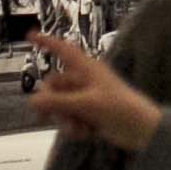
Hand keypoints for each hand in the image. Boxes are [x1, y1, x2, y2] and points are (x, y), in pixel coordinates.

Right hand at [28, 32, 160, 152]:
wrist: (140, 131)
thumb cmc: (119, 109)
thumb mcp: (86, 104)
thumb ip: (57, 102)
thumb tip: (32, 101)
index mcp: (87, 69)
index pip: (63, 50)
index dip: (47, 42)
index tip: (30, 36)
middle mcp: (83, 81)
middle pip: (52, 86)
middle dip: (52, 104)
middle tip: (52, 116)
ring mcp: (84, 98)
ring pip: (58, 105)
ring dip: (64, 119)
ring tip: (79, 128)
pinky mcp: (86, 114)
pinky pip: (67, 118)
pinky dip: (73, 127)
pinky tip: (86, 133)